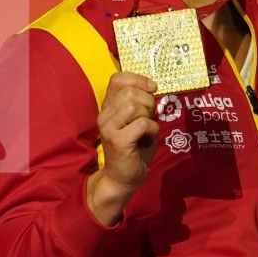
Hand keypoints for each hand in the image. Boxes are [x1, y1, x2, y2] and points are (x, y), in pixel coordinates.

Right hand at [86, 72, 156, 225]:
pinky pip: (143, 124)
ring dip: (148, 116)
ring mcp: (108, 128)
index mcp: (108, 107)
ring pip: (134, 106)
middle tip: (150, 115)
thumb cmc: (134, 148)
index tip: (151, 87)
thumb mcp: (137, 121)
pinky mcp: (117, 141)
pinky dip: (152, 130)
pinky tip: (148, 139)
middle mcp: (104, 115)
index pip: (117, 79)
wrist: (123, 177)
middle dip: (147, 101)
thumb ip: (140, 104)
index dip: (137, 79)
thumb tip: (153, 88)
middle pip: (129, 92)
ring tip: (147, 128)